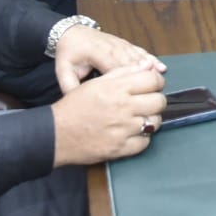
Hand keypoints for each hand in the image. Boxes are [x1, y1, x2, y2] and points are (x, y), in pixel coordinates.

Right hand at [50, 64, 167, 165]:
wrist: (56, 134)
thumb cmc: (74, 107)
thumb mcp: (96, 83)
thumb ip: (123, 73)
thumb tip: (147, 68)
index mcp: (117, 88)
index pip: (154, 80)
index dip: (155, 82)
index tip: (151, 86)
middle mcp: (123, 107)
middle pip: (159, 101)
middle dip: (155, 101)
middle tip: (146, 103)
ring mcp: (123, 129)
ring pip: (155, 122)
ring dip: (150, 120)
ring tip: (139, 118)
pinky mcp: (120, 148)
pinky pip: (145, 143)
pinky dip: (142, 138)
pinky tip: (132, 133)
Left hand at [53, 24, 164, 93]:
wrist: (71, 33)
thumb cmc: (68, 53)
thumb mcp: (63, 70)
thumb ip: (69, 86)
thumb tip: (77, 103)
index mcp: (96, 53)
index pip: (113, 66)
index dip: (125, 77)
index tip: (135, 90)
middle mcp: (111, 47)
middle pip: (129, 61)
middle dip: (142, 74)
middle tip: (154, 89)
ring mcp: (119, 44)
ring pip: (137, 56)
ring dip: (149, 67)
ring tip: (161, 78)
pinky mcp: (124, 43)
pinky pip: (139, 51)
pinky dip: (151, 59)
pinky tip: (160, 66)